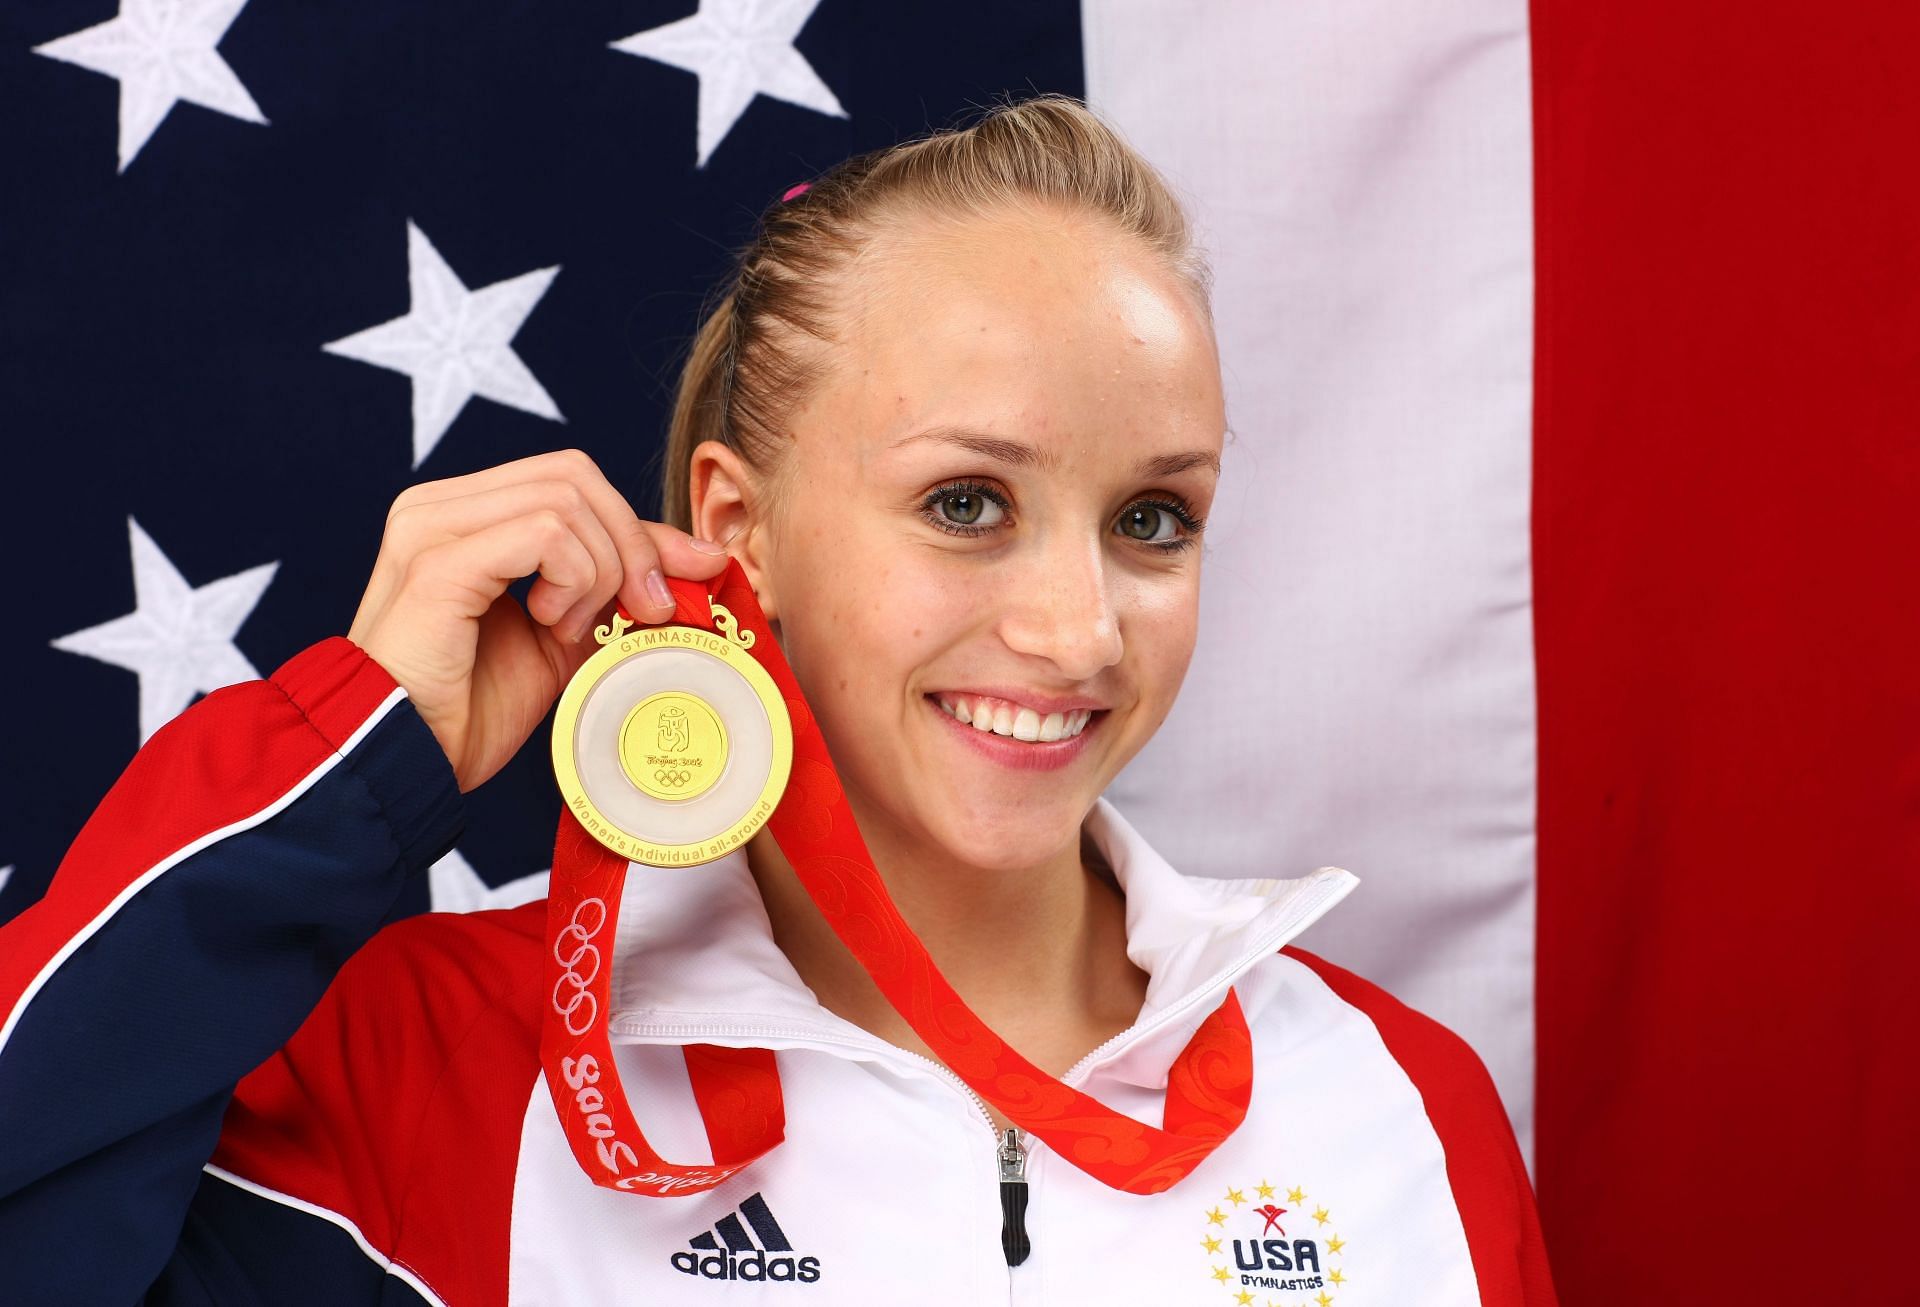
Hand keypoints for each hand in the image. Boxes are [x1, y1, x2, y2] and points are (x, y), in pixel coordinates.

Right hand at [346, 449, 730, 791]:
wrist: (408, 764)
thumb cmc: (472, 707)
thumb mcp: (568, 633)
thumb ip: (619, 585)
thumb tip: (704, 555)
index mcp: (462, 514)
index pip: (571, 480)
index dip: (635, 527)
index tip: (669, 590)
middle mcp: (438, 506)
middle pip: (574, 475)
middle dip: (629, 545)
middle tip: (637, 612)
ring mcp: (431, 527)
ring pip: (566, 499)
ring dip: (597, 572)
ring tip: (568, 630)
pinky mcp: (437, 563)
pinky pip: (544, 532)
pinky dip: (572, 580)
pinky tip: (549, 625)